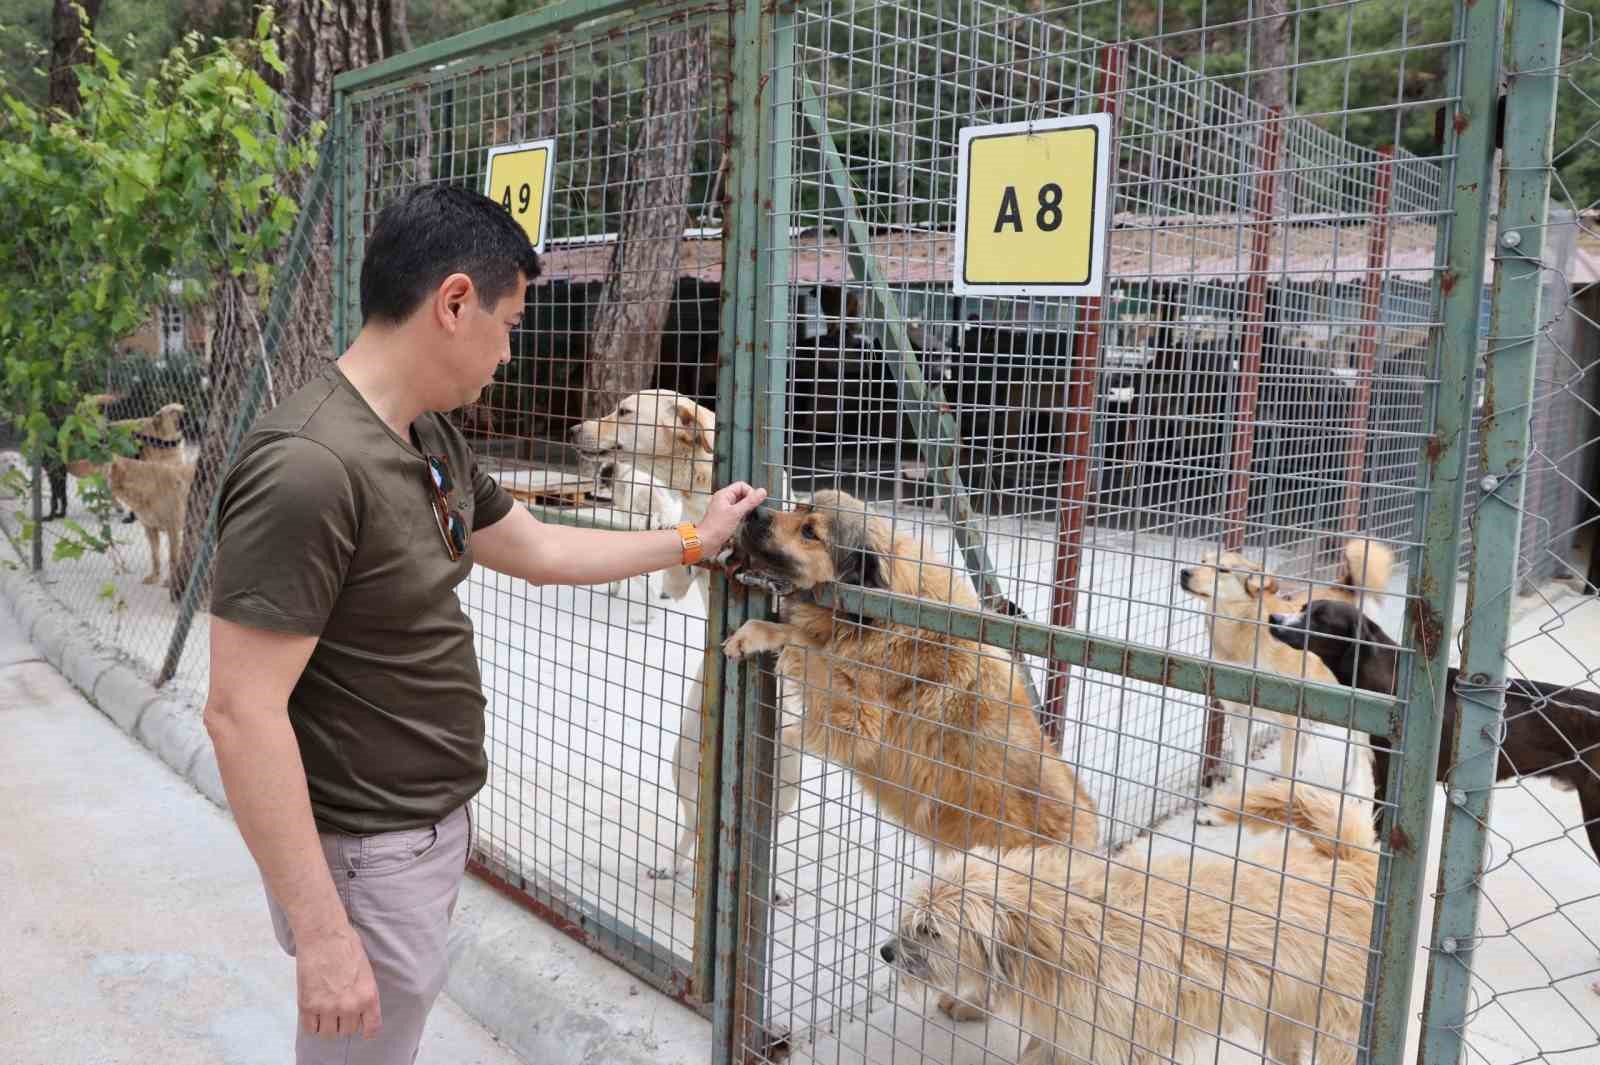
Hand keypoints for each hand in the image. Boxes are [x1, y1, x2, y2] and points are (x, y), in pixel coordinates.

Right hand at [296, 923, 381, 1040]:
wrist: (324, 935)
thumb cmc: (347, 946)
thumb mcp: (366, 971)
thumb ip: (364, 993)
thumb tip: (360, 1009)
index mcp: (368, 996)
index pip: (372, 1028)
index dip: (367, 1031)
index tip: (363, 1030)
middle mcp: (350, 1006)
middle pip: (348, 1031)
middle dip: (345, 1022)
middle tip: (339, 1010)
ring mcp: (327, 1007)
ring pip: (329, 1034)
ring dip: (328, 1025)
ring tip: (326, 1012)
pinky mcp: (308, 1005)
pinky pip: (310, 1029)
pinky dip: (312, 1024)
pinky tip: (313, 1013)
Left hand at [697, 482, 766, 555]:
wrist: (705, 542)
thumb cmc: (716, 528)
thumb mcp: (736, 513)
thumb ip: (750, 502)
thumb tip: (762, 492)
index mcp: (724, 494)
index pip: (741, 485)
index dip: (750, 492)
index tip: (754, 503)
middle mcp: (723, 500)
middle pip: (741, 494)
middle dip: (749, 501)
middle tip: (751, 511)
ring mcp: (723, 509)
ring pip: (740, 504)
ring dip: (745, 509)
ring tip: (746, 517)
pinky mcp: (725, 518)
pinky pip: (737, 512)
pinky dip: (742, 516)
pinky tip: (742, 522)